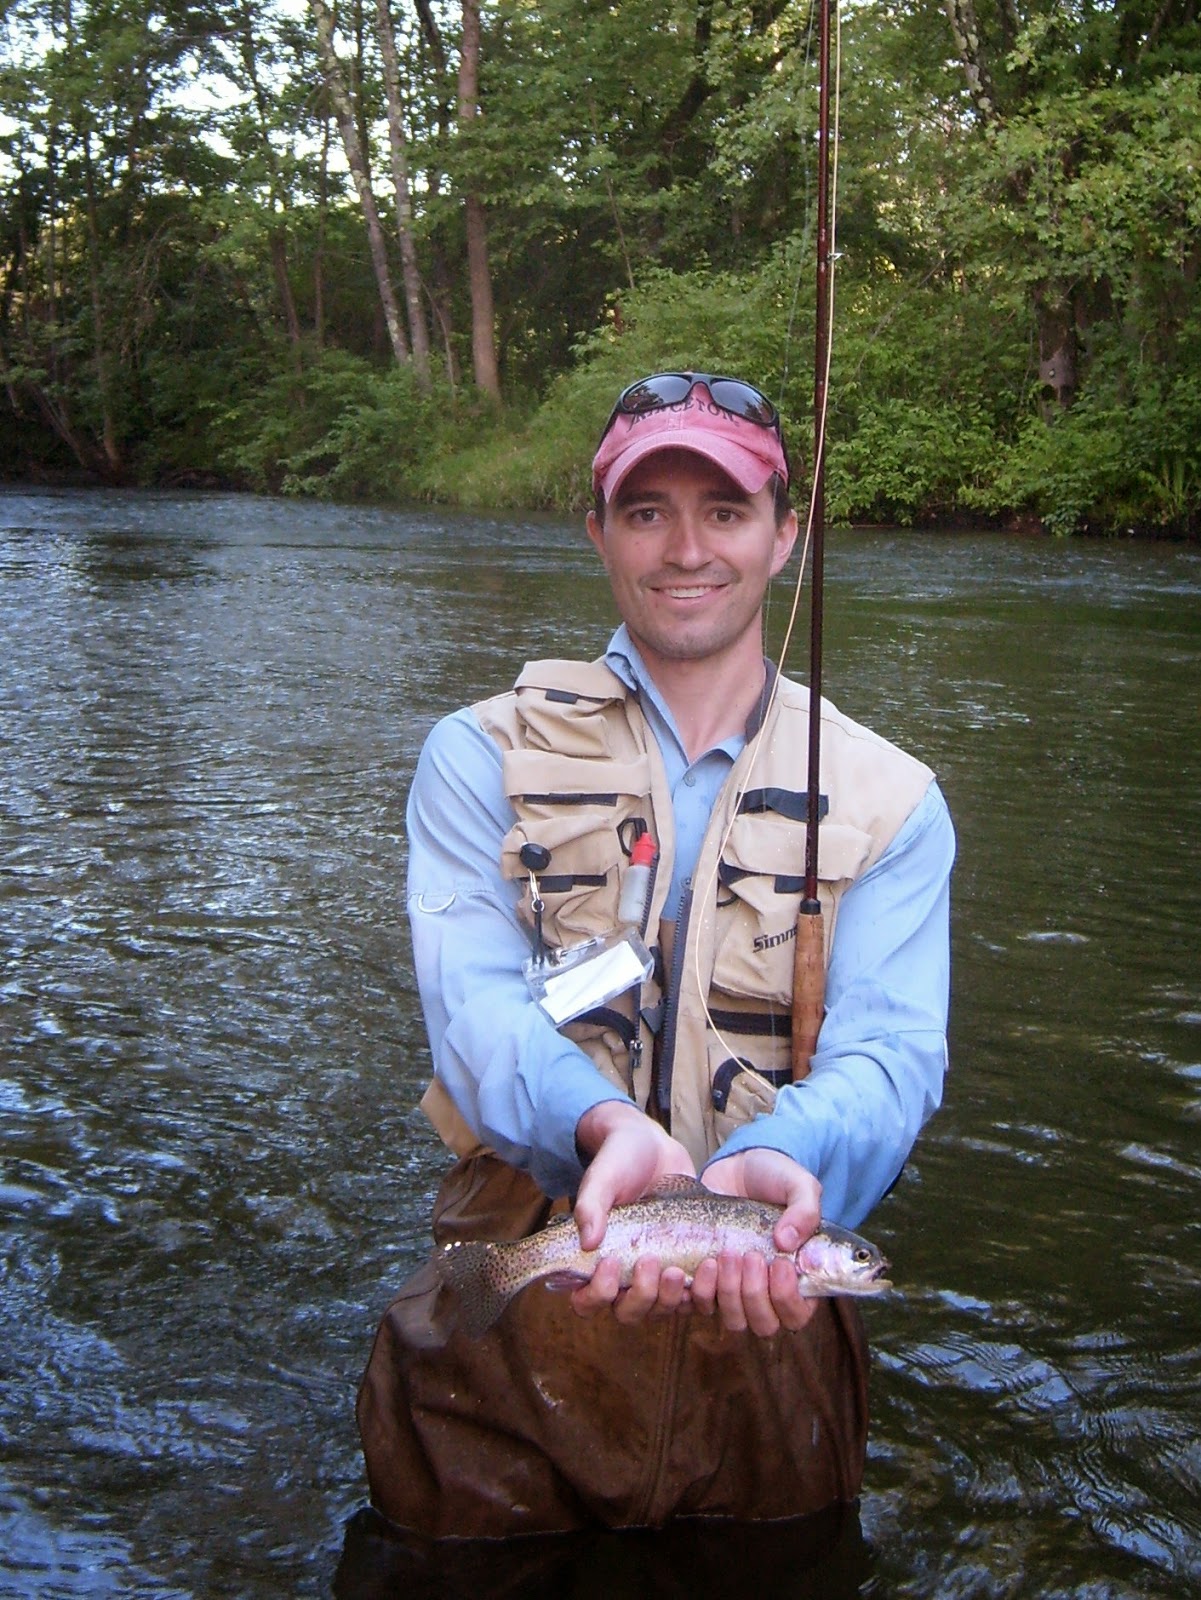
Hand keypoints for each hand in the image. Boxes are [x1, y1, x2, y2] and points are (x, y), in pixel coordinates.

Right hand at [570, 1100, 695, 1323]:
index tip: (611, 1262)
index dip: (597, 1294)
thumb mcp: (604, 1177)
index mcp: (596, 1259)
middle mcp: (625, 1274)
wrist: (655, 1147)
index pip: (587, 1300)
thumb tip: (588, 1242)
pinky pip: (693, 1296)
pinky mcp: (686, 1266)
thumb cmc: (620, 1160)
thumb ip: (591, 1204)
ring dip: (671, 1297)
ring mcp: (657, 1273)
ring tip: (681, 1269)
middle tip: (651, 1262)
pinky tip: (709, 1266)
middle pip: (628, 1311)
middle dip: (641, 1295)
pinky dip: (702, 1290)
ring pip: (662, 1309)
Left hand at [691, 1148, 822, 1335]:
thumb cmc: (774, 1177)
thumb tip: (786, 1243)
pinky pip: (702, 1305)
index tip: (780, 1263)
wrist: (736, 1167)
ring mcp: (736, 1288)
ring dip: (729, 1292)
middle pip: (764, 1324)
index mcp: (798, 1277)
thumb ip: (806, 1210)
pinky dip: (701, 1289)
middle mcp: (768, 1290)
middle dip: (755, 1295)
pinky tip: (705, 1261)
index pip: (797, 1315)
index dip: (788, 1299)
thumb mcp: (798, 1184)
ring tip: (727, 1254)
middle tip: (750, 1256)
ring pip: (734, 1320)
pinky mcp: (708, 1280)